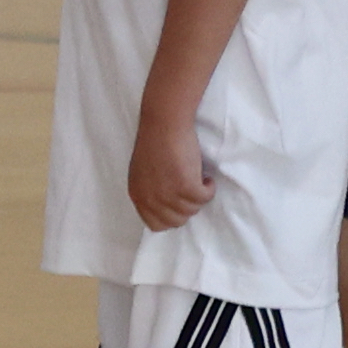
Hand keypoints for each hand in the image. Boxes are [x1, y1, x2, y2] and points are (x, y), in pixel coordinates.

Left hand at [125, 106, 215, 231]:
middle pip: (177, 221)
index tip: (179, 202)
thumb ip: (150, 192)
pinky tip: (206, 178)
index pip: (156, 225)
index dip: (171, 216)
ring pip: (193, 209)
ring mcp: (168, 194)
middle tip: (191, 189)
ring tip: (198, 178)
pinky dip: (209, 189)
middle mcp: (152, 199)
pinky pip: (204, 198)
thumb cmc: (155, 141)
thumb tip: (166, 206)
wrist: (164, 122)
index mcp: (138, 196)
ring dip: (199, 195)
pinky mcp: (186, 185)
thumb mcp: (143, 173)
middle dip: (187, 206)